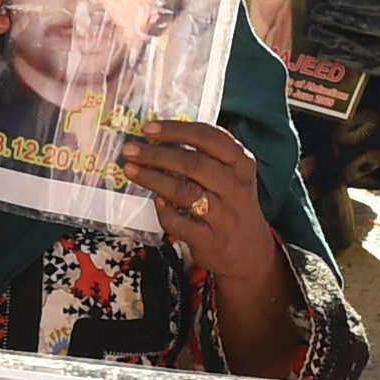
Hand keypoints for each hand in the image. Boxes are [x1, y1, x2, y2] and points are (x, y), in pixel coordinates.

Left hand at [122, 117, 283, 300]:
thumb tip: (160, 137)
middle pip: (193, 163)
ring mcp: (224, 215)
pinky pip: (180, 222)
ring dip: (153, 178)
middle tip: (130, 150)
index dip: (177, 130)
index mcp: (242, 163)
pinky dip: (163, 211)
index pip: (210, 138)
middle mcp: (236, 187)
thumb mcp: (232, 175)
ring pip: (184, 191)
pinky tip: (155, 201)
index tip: (149, 128)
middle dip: (156, 154)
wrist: (249, 251)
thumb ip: (206, 156)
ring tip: (130, 169)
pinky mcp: (210, 239)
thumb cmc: (231, 204)